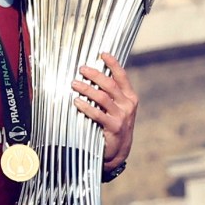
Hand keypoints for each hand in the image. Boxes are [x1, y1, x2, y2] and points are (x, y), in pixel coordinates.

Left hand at [73, 52, 137, 170]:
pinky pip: (98, 114)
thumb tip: (92, 75)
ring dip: (87, 89)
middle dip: (94, 75)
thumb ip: (110, 94)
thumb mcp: (118, 108)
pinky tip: (77, 102)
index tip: (102, 54)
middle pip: (110, 84)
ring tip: (74, 84)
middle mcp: (127, 105)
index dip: (113, 63)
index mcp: (130, 97)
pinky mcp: (113, 127)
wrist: (119, 150)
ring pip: (102, 97)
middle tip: (81, 69)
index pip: (122, 76)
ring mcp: (121, 116)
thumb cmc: (114, 125)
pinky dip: (86, 106)